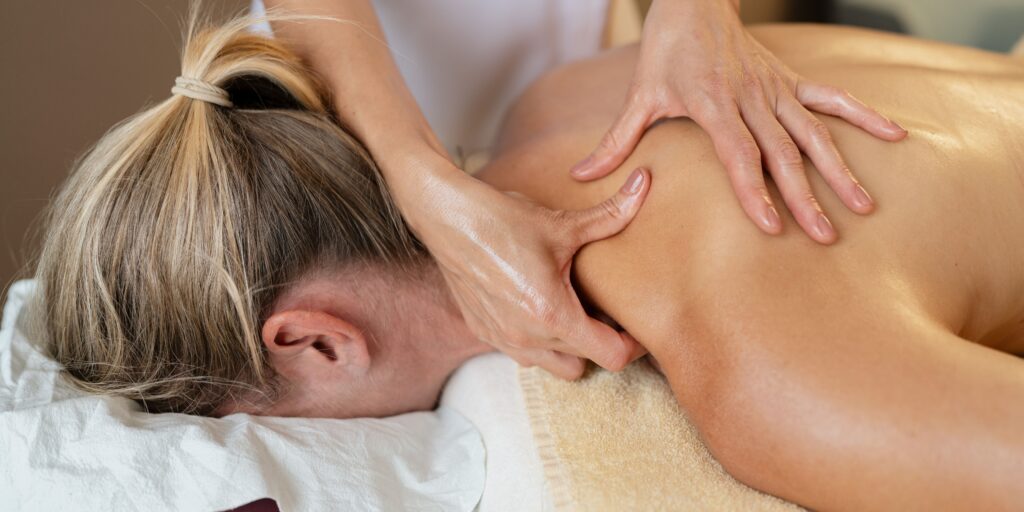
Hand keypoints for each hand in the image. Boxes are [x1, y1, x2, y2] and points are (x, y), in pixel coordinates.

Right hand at [395, 151, 651, 378]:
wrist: (447, 218)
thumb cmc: (503, 220)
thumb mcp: (562, 223)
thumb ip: (611, 215)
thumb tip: (645, 184)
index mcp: (553, 315)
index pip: (612, 356)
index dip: (633, 344)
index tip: (634, 323)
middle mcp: (528, 338)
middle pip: (584, 366)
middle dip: (599, 345)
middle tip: (605, 313)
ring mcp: (503, 340)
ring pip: (551, 367)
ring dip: (567, 347)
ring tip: (572, 309)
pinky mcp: (483, 333)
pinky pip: (522, 354)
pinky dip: (537, 340)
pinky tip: (538, 304)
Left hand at [570, 0, 906, 243]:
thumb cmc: (665, 50)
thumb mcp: (638, 95)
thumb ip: (615, 141)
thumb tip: (580, 176)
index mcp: (712, 104)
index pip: (738, 155)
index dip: (755, 191)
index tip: (772, 227)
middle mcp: (749, 98)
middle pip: (782, 153)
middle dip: (805, 197)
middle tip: (824, 237)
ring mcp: (775, 88)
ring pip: (813, 133)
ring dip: (839, 170)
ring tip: (864, 206)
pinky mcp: (789, 79)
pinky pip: (831, 97)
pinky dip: (864, 115)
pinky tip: (896, 135)